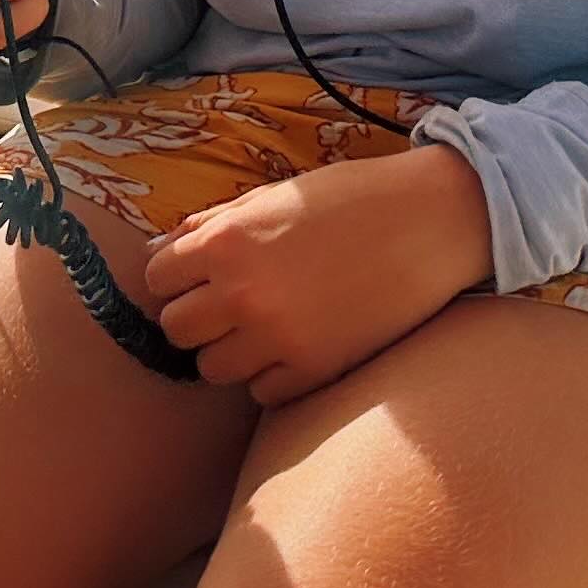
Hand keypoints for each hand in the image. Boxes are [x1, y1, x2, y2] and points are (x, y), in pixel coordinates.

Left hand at [144, 141, 494, 406]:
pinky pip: (262, 392)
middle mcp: (243, 294)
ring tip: (259, 328)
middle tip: (226, 306)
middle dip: (195, 317)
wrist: (429, 222)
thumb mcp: (272, 196)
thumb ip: (212, 224)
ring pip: (212, 369)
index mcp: (226, 242)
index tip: (196, 277)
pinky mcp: (316, 369)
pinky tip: (294, 346)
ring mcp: (279, 337)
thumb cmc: (349, 199)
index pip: (158, 279)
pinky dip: (271, 375)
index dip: (175, 278)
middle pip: (176, 330)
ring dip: (228, 351)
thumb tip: (161, 251)